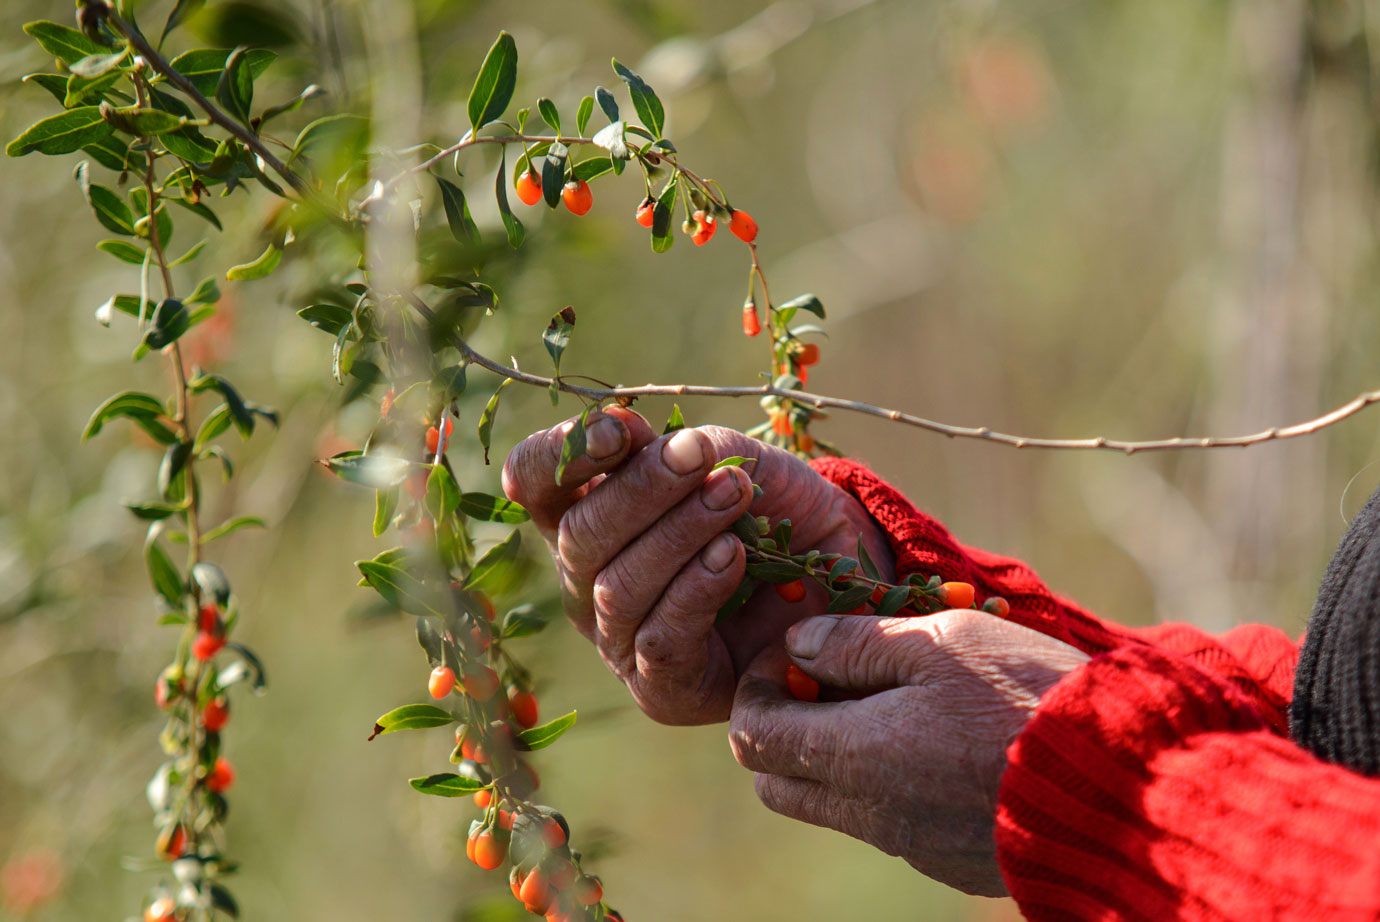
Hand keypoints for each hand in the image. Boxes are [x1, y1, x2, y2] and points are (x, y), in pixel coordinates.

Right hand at [501, 407, 893, 724]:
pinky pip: (659, 637)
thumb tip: (645, 437)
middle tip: (696, 456)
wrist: (837, 580)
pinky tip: (732, 554)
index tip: (622, 429)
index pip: (537, 482)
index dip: (560, 454)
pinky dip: (696, 590)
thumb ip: (686, 448)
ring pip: (617, 587)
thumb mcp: (734, 461)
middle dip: (640, 489)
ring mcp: (617, 639)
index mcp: (587, 516)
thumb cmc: (772, 513)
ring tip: (732, 494)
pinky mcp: (660, 686)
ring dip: (677, 534)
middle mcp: (587, 581)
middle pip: (578, 535)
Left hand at [729, 609, 1089, 895]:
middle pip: (777, 779)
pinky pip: (885, 820)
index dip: (759, 682)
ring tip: (894, 698)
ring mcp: (907, 842)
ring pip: (831, 802)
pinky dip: (883, 779)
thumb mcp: (943, 642)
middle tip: (833, 675)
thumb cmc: (1028, 699)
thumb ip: (858, 643)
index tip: (796, 649)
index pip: (752, 734)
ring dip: (836, 751)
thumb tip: (798, 645)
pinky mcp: (946, 857)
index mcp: (853, 755)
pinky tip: (937, 738)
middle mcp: (868, 812)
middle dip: (783, 723)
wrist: (1121, 788)